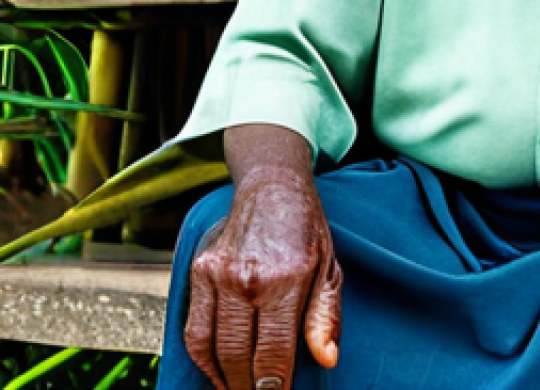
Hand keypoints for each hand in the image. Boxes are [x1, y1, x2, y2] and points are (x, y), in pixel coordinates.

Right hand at [184, 166, 341, 389]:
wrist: (272, 187)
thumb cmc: (306, 232)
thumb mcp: (329, 268)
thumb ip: (326, 316)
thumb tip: (327, 359)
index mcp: (286, 278)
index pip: (274, 353)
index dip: (275, 387)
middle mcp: (248, 277)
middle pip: (239, 357)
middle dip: (249, 389)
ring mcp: (218, 274)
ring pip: (212, 348)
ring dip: (224, 380)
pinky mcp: (199, 270)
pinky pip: (193, 329)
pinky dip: (203, 359)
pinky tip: (218, 372)